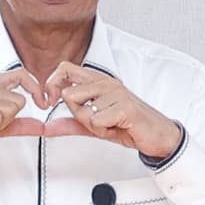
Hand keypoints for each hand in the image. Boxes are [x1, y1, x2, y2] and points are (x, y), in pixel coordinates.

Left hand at [46, 64, 184, 162]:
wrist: (157, 136)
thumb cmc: (129, 126)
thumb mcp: (94, 125)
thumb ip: (70, 123)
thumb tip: (47, 127)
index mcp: (98, 81)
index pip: (65, 69)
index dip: (52, 84)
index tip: (51, 101)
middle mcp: (106, 83)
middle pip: (69, 94)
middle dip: (77, 115)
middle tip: (95, 122)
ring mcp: (116, 93)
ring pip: (83, 112)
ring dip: (94, 126)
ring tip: (111, 125)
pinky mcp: (124, 107)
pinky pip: (97, 122)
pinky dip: (104, 131)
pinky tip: (118, 127)